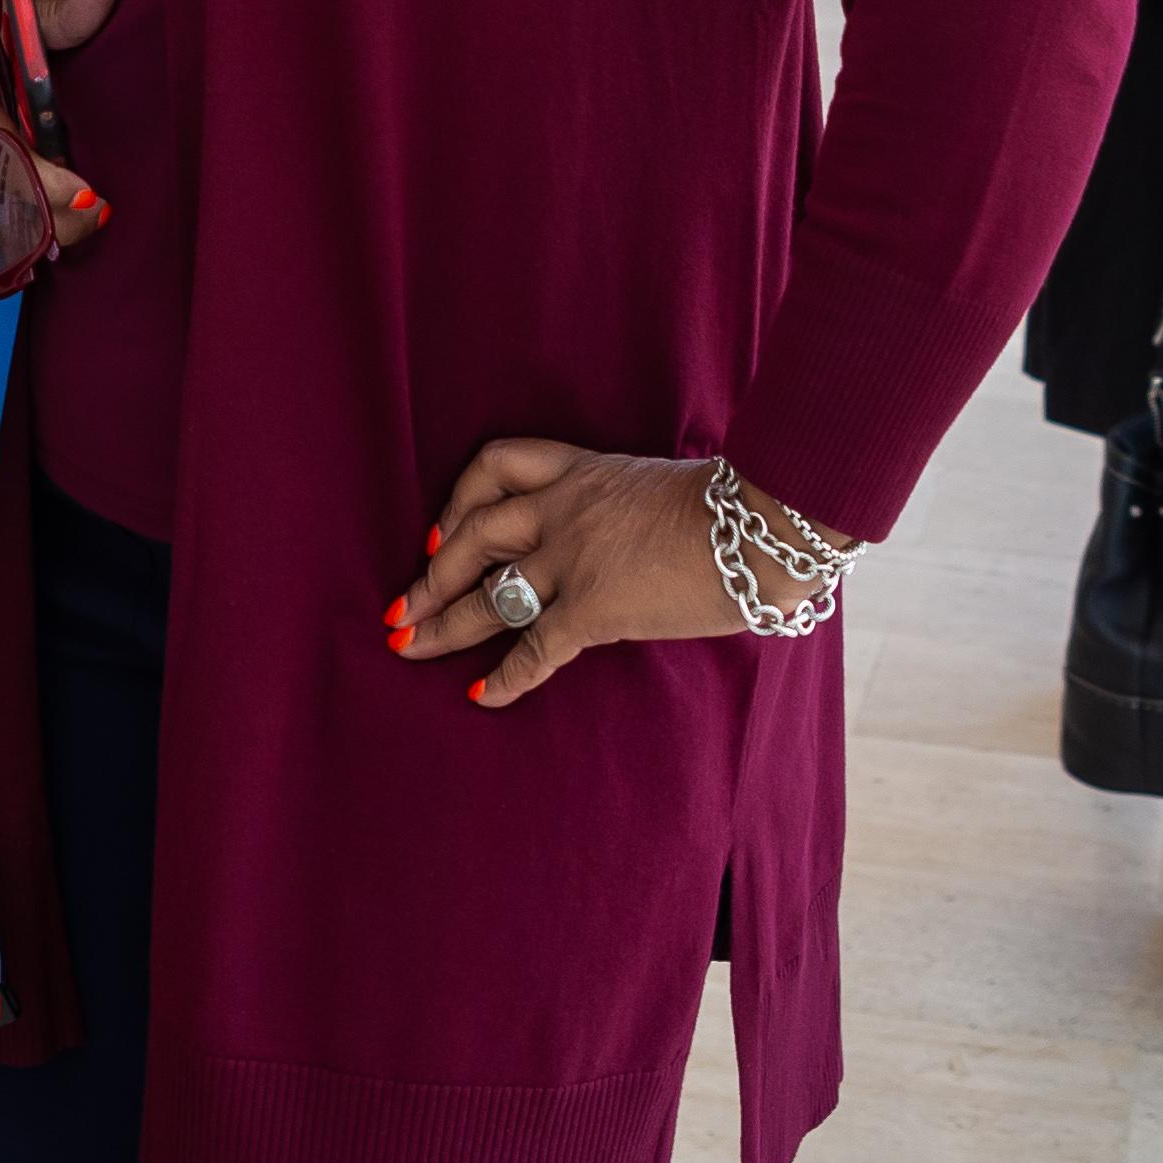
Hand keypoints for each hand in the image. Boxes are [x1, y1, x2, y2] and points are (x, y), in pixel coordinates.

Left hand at [394, 442, 752, 706]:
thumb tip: (623, 540)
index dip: (458, 501)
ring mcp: (574, 559)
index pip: (497, 466)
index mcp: (581, 470)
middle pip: (474, 536)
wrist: (760, 530)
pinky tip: (483, 695)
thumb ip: (622, 509)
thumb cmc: (732, 512)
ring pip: (489, 594)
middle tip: (402, 606)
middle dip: (432, 576)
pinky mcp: (593, 609)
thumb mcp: (659, 488)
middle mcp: (564, 510)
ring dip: (446, 625)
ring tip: (410, 647)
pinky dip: (506, 676)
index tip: (441, 533)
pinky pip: (535, 648)